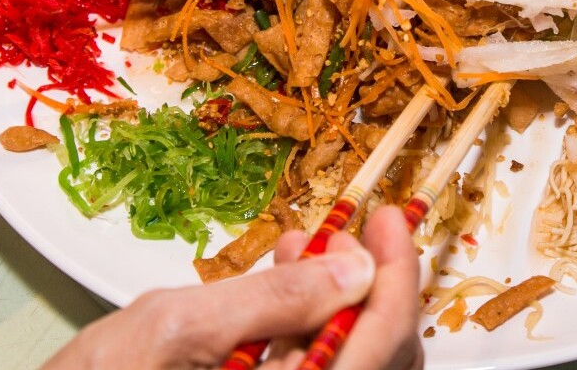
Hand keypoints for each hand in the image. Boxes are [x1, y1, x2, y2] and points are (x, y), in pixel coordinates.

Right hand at [40, 206, 423, 369]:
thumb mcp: (177, 327)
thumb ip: (273, 299)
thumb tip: (354, 265)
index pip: (382, 345)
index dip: (398, 277)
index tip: (390, 220)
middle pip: (382, 356)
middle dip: (374, 282)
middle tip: (356, 226)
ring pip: (351, 359)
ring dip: (340, 295)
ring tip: (303, 242)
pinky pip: (315, 364)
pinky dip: (310, 318)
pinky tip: (282, 275)